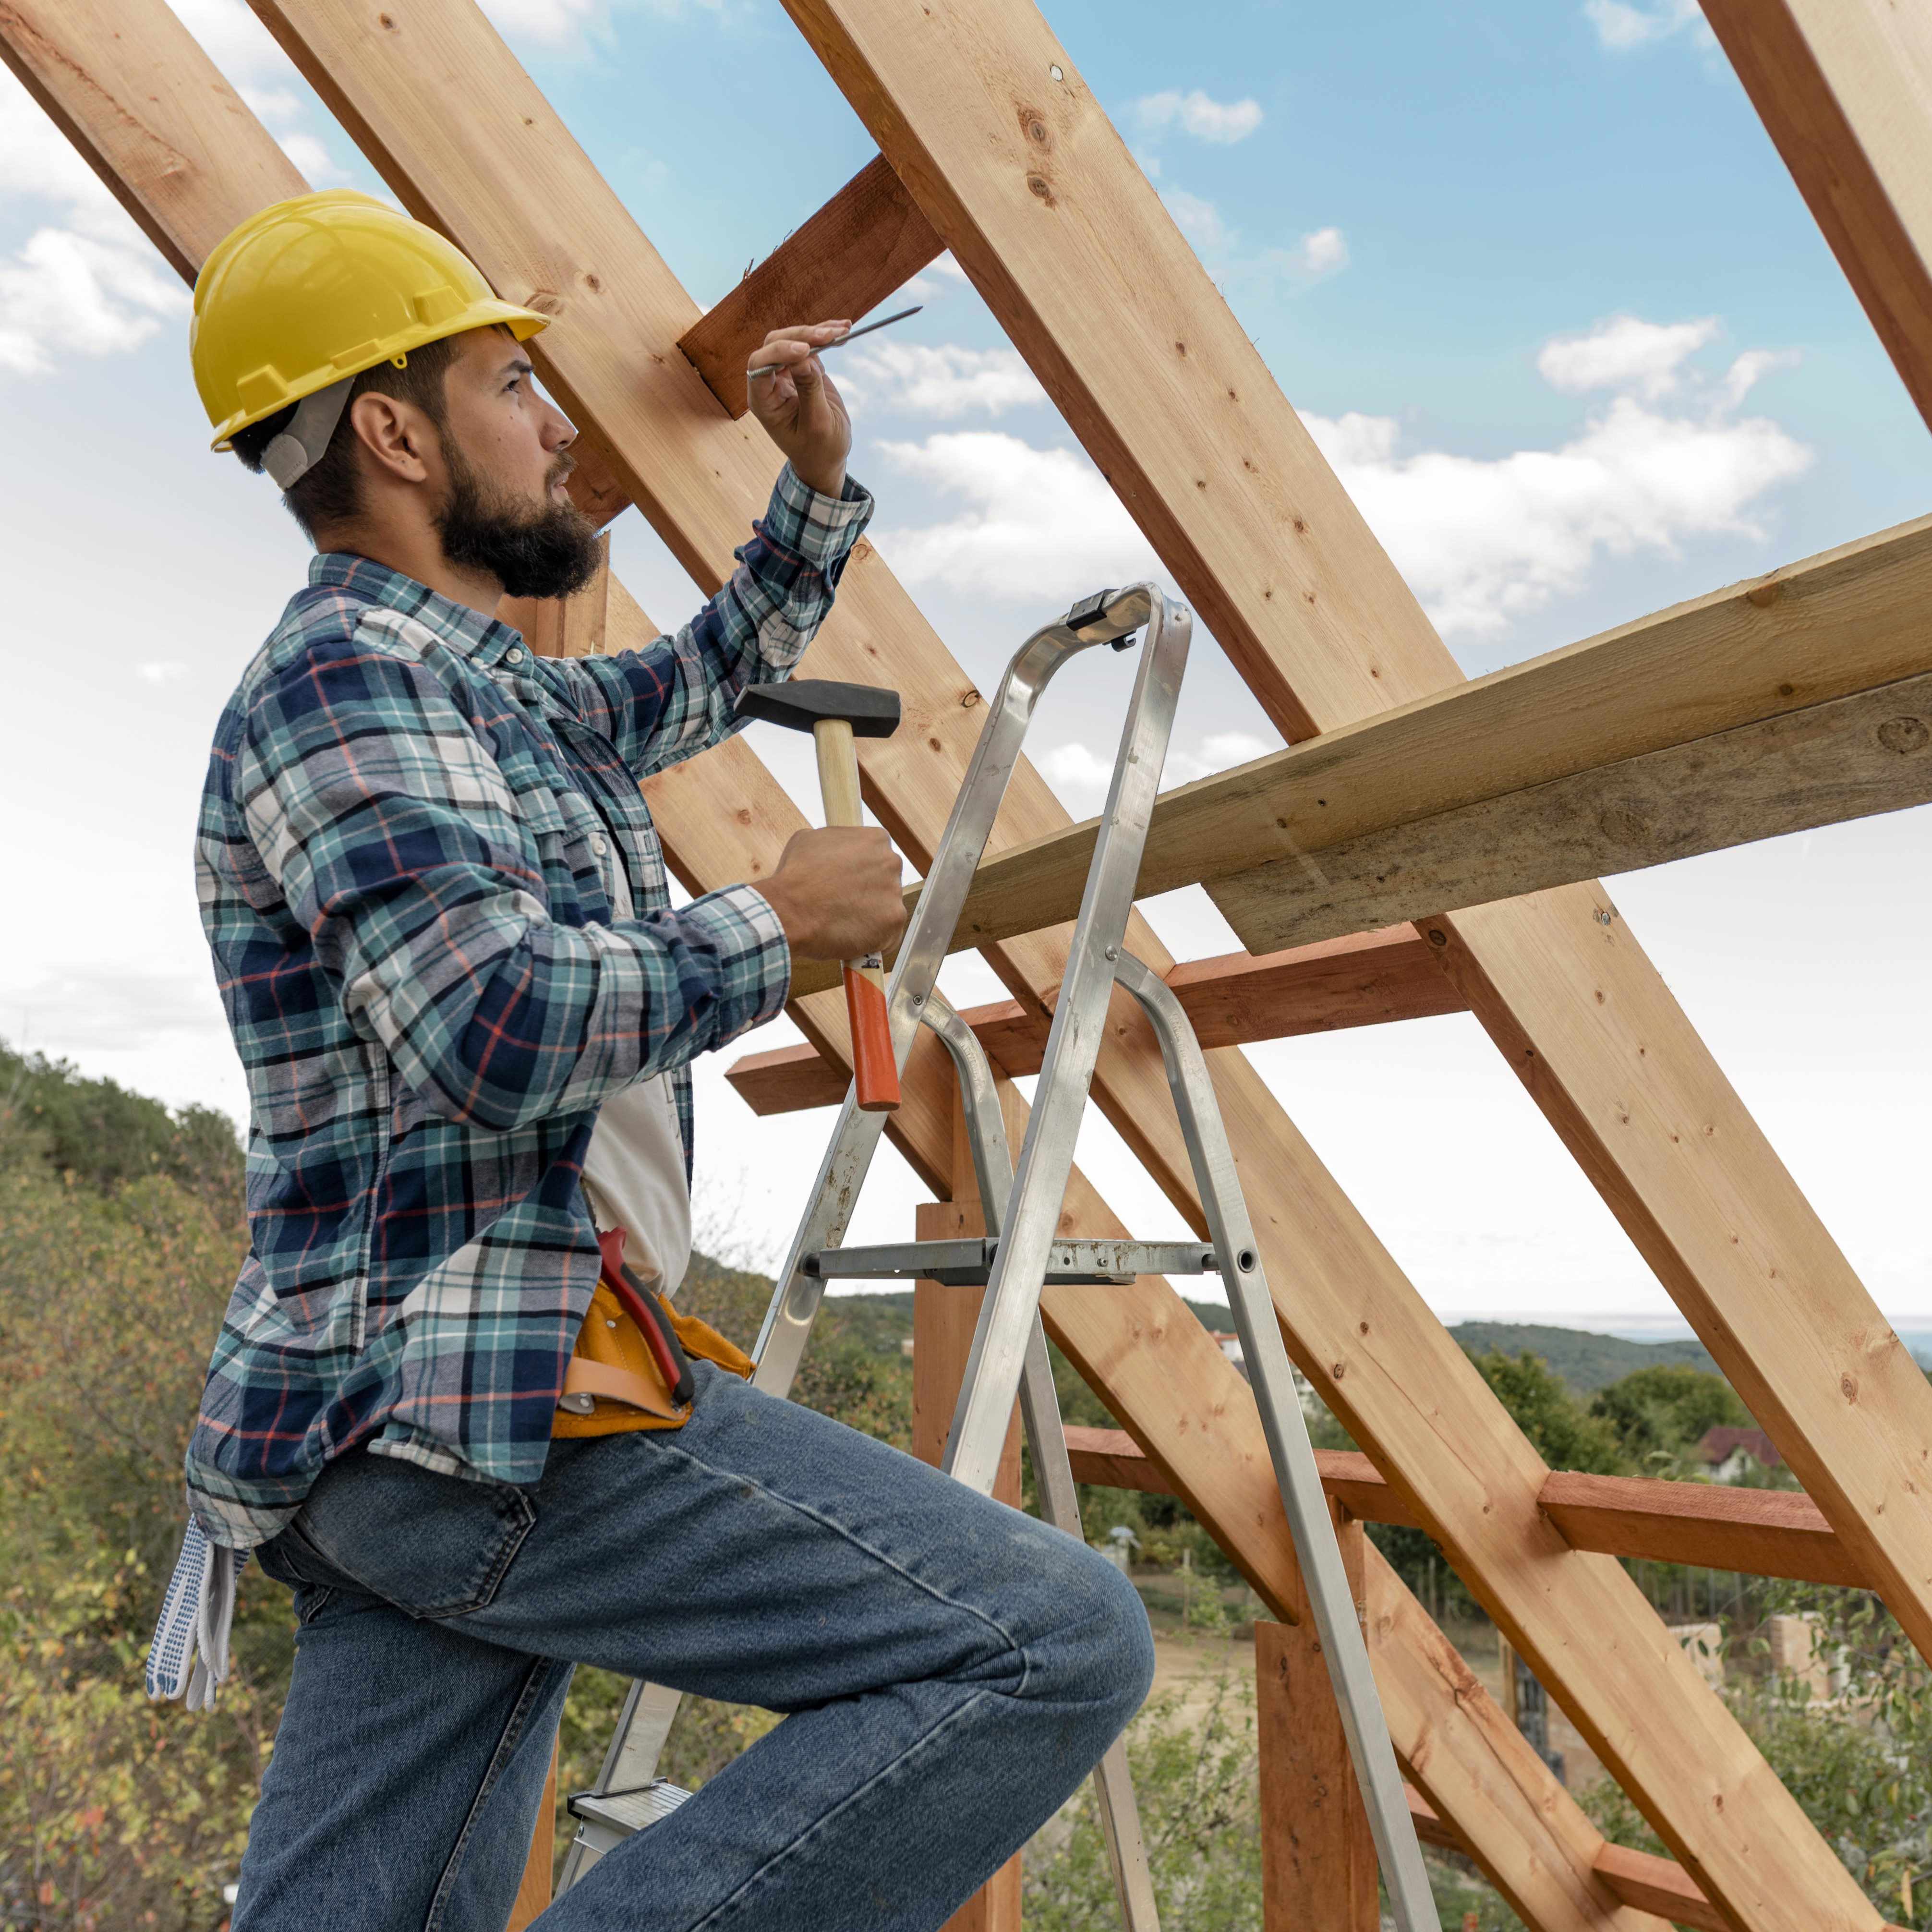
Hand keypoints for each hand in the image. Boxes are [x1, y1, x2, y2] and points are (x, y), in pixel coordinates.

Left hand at [746, 321, 852, 497]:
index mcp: (764, 402)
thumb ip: (809, 389)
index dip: (779, 352)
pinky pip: (810, 346)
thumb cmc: (819, 449)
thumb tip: (804, 357)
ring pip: (793, 340)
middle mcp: (770, 384)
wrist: (828, 458)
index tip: (806, 352)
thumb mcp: (818, 423)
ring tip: (842, 330)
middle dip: (802, 336)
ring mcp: (785, 375)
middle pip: (776, 344)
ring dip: (817, 331)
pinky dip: (825, 336)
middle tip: (830, 336)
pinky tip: (843, 330)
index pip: (760, 365)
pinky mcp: (803, 370)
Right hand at [759, 826, 905, 961]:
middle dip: (867, 893)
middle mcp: (891, 863)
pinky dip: (872, 940)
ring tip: (842, 922)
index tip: (845, 883)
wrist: (789, 911)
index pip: (876, 856)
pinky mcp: (894, 924)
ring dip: (869, 917)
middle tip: (843, 904)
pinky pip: (888, 935)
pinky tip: (850, 938)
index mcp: (875, 840)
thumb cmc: (795, 875)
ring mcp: (895, 895)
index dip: (859, 872)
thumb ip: (835, 841)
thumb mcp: (808, 840)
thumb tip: (839, 852)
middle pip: (885, 882)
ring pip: (886, 909)